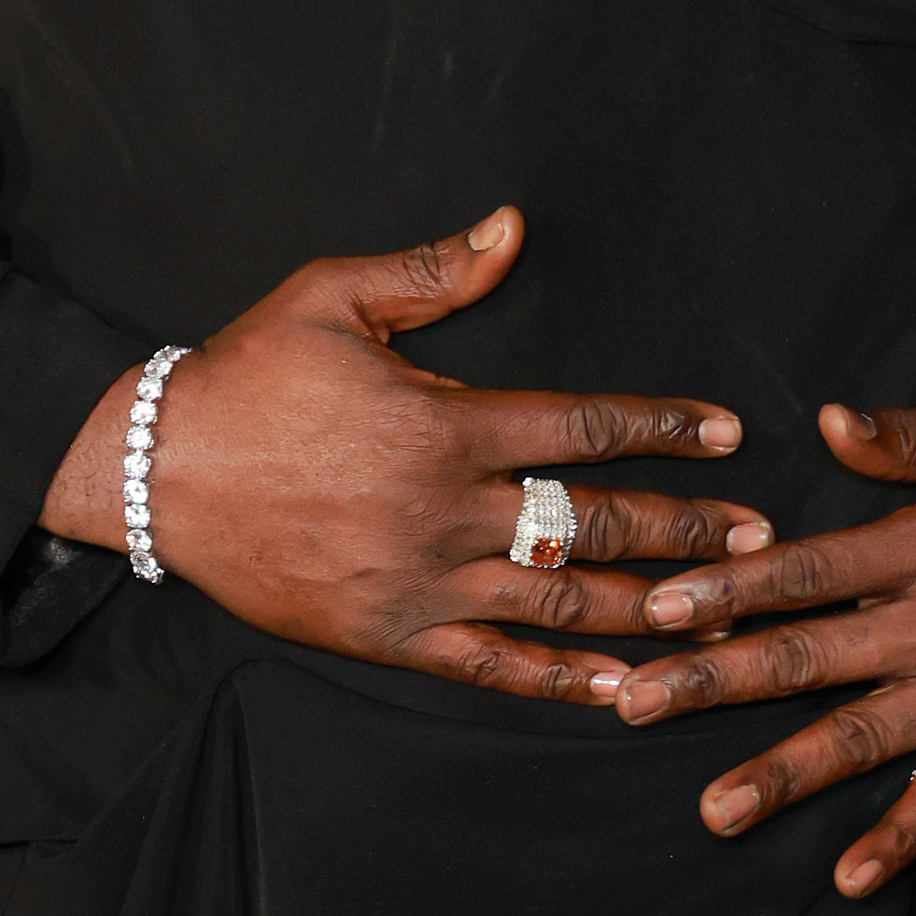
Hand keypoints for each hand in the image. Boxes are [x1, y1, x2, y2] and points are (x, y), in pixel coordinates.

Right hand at [40, 210, 769, 702]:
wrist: (155, 472)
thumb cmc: (246, 373)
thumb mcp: (332, 295)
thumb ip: (435, 271)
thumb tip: (515, 226)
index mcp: (445, 422)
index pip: (584, 427)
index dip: (663, 429)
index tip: (725, 435)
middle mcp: (446, 509)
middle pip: (593, 522)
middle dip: (685, 530)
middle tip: (760, 542)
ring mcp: (421, 581)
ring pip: (560, 603)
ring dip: (650, 610)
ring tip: (720, 617)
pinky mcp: (390, 635)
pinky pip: (492, 667)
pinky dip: (563, 682)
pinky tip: (624, 690)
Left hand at [609, 386, 915, 894]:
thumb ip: (910, 433)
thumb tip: (828, 422)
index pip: (807, 571)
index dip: (731, 589)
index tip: (662, 606)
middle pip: (806, 659)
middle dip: (714, 682)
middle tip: (636, 704)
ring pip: (858, 740)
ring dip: (782, 776)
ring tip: (712, 810)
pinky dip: (900, 840)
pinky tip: (848, 879)